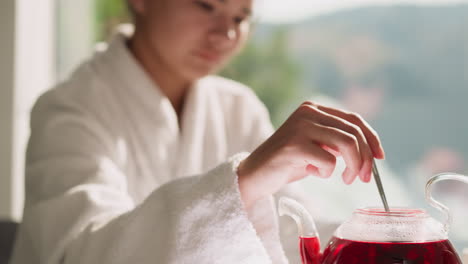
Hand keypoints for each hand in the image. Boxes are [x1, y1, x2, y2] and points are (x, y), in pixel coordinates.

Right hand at [237, 101, 384, 207]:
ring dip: (354, 167)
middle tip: (364, 178)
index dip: (372, 138)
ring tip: (347, 179)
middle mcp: (308, 112)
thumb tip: (371, 151)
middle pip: (354, 132)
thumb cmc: (288, 162)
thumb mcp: (316, 146)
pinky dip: (326, 173)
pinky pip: (328, 162)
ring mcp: (300, 126)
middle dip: (366, 159)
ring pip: (347, 144)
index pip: (353, 119)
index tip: (380, 158)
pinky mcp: (294, 145)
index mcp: (313, 108)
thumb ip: (337, 140)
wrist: (255, 174)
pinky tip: (312, 173)